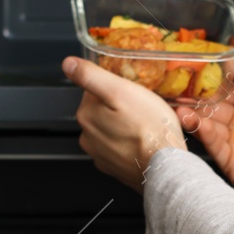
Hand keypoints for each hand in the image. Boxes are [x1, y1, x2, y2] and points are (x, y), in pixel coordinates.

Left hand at [63, 55, 189, 190]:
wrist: (165, 168)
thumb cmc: (149, 128)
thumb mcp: (121, 90)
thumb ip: (91, 76)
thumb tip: (68, 64)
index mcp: (86, 115)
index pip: (95, 91)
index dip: (115, 88)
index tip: (131, 91)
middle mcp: (88, 138)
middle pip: (102, 111)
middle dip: (119, 107)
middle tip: (142, 108)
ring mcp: (101, 156)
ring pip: (111, 130)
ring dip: (125, 126)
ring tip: (146, 126)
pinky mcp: (116, 169)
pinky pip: (120, 149)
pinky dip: (130, 145)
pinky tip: (144, 142)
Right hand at [174, 59, 233, 216]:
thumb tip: (232, 60)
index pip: (225, 83)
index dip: (208, 76)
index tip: (191, 67)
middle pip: (210, 102)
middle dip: (192, 95)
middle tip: (174, 87)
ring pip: (206, 122)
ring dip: (191, 113)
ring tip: (179, 107)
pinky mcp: (228, 159)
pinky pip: (210, 142)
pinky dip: (199, 131)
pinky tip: (191, 121)